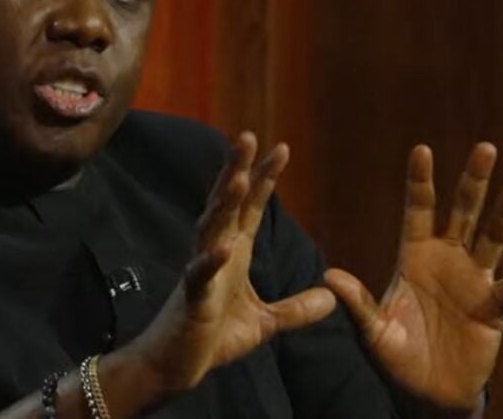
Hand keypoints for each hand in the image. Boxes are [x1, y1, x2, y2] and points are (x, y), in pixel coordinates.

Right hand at [127, 132, 336, 393]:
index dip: (264, 178)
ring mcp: (201, 273)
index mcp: (234, 253)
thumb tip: (331, 299)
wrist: (172, 367)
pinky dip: (211, 261)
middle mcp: (216, 253)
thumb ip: (296, 309)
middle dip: (238, 170)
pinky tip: (224, 247)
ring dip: (224, 204)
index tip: (282, 148)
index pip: (252, 207)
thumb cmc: (211, 338)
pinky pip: (200, 276)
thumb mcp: (264, 323)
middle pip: (228, 204)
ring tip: (236, 178)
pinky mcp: (192, 299)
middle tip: (248, 136)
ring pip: (212, 229)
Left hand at [324, 143, 502, 411]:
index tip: (422, 149)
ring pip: (492, 240)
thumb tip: (328, 276)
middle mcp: (447, 259)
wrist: (427, 391)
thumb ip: (357, 302)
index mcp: (415, 255)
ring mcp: (474, 281)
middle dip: (473, 181)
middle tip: (485, 148)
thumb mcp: (373, 329)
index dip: (420, 180)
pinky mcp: (494, 310)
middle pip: (462, 212)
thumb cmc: (397, 355)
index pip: (418, 209)